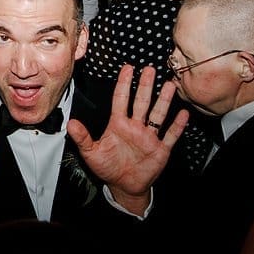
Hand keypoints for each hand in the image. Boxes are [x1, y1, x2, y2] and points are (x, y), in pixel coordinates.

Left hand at [67, 64, 187, 213]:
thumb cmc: (107, 167)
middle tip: (150, 69)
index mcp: (119, 124)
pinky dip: (177, 125)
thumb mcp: (91, 153)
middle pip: (142, 102)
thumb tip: (70, 124)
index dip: (124, 84)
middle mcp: (135, 127)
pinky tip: (183, 113)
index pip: (121, 99)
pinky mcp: (161, 149)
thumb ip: (82, 138)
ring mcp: (149, 137)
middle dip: (146, 86)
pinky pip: (170, 135)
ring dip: (164, 100)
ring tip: (169, 85)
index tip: (128, 68)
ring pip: (158, 115)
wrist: (124, 185)